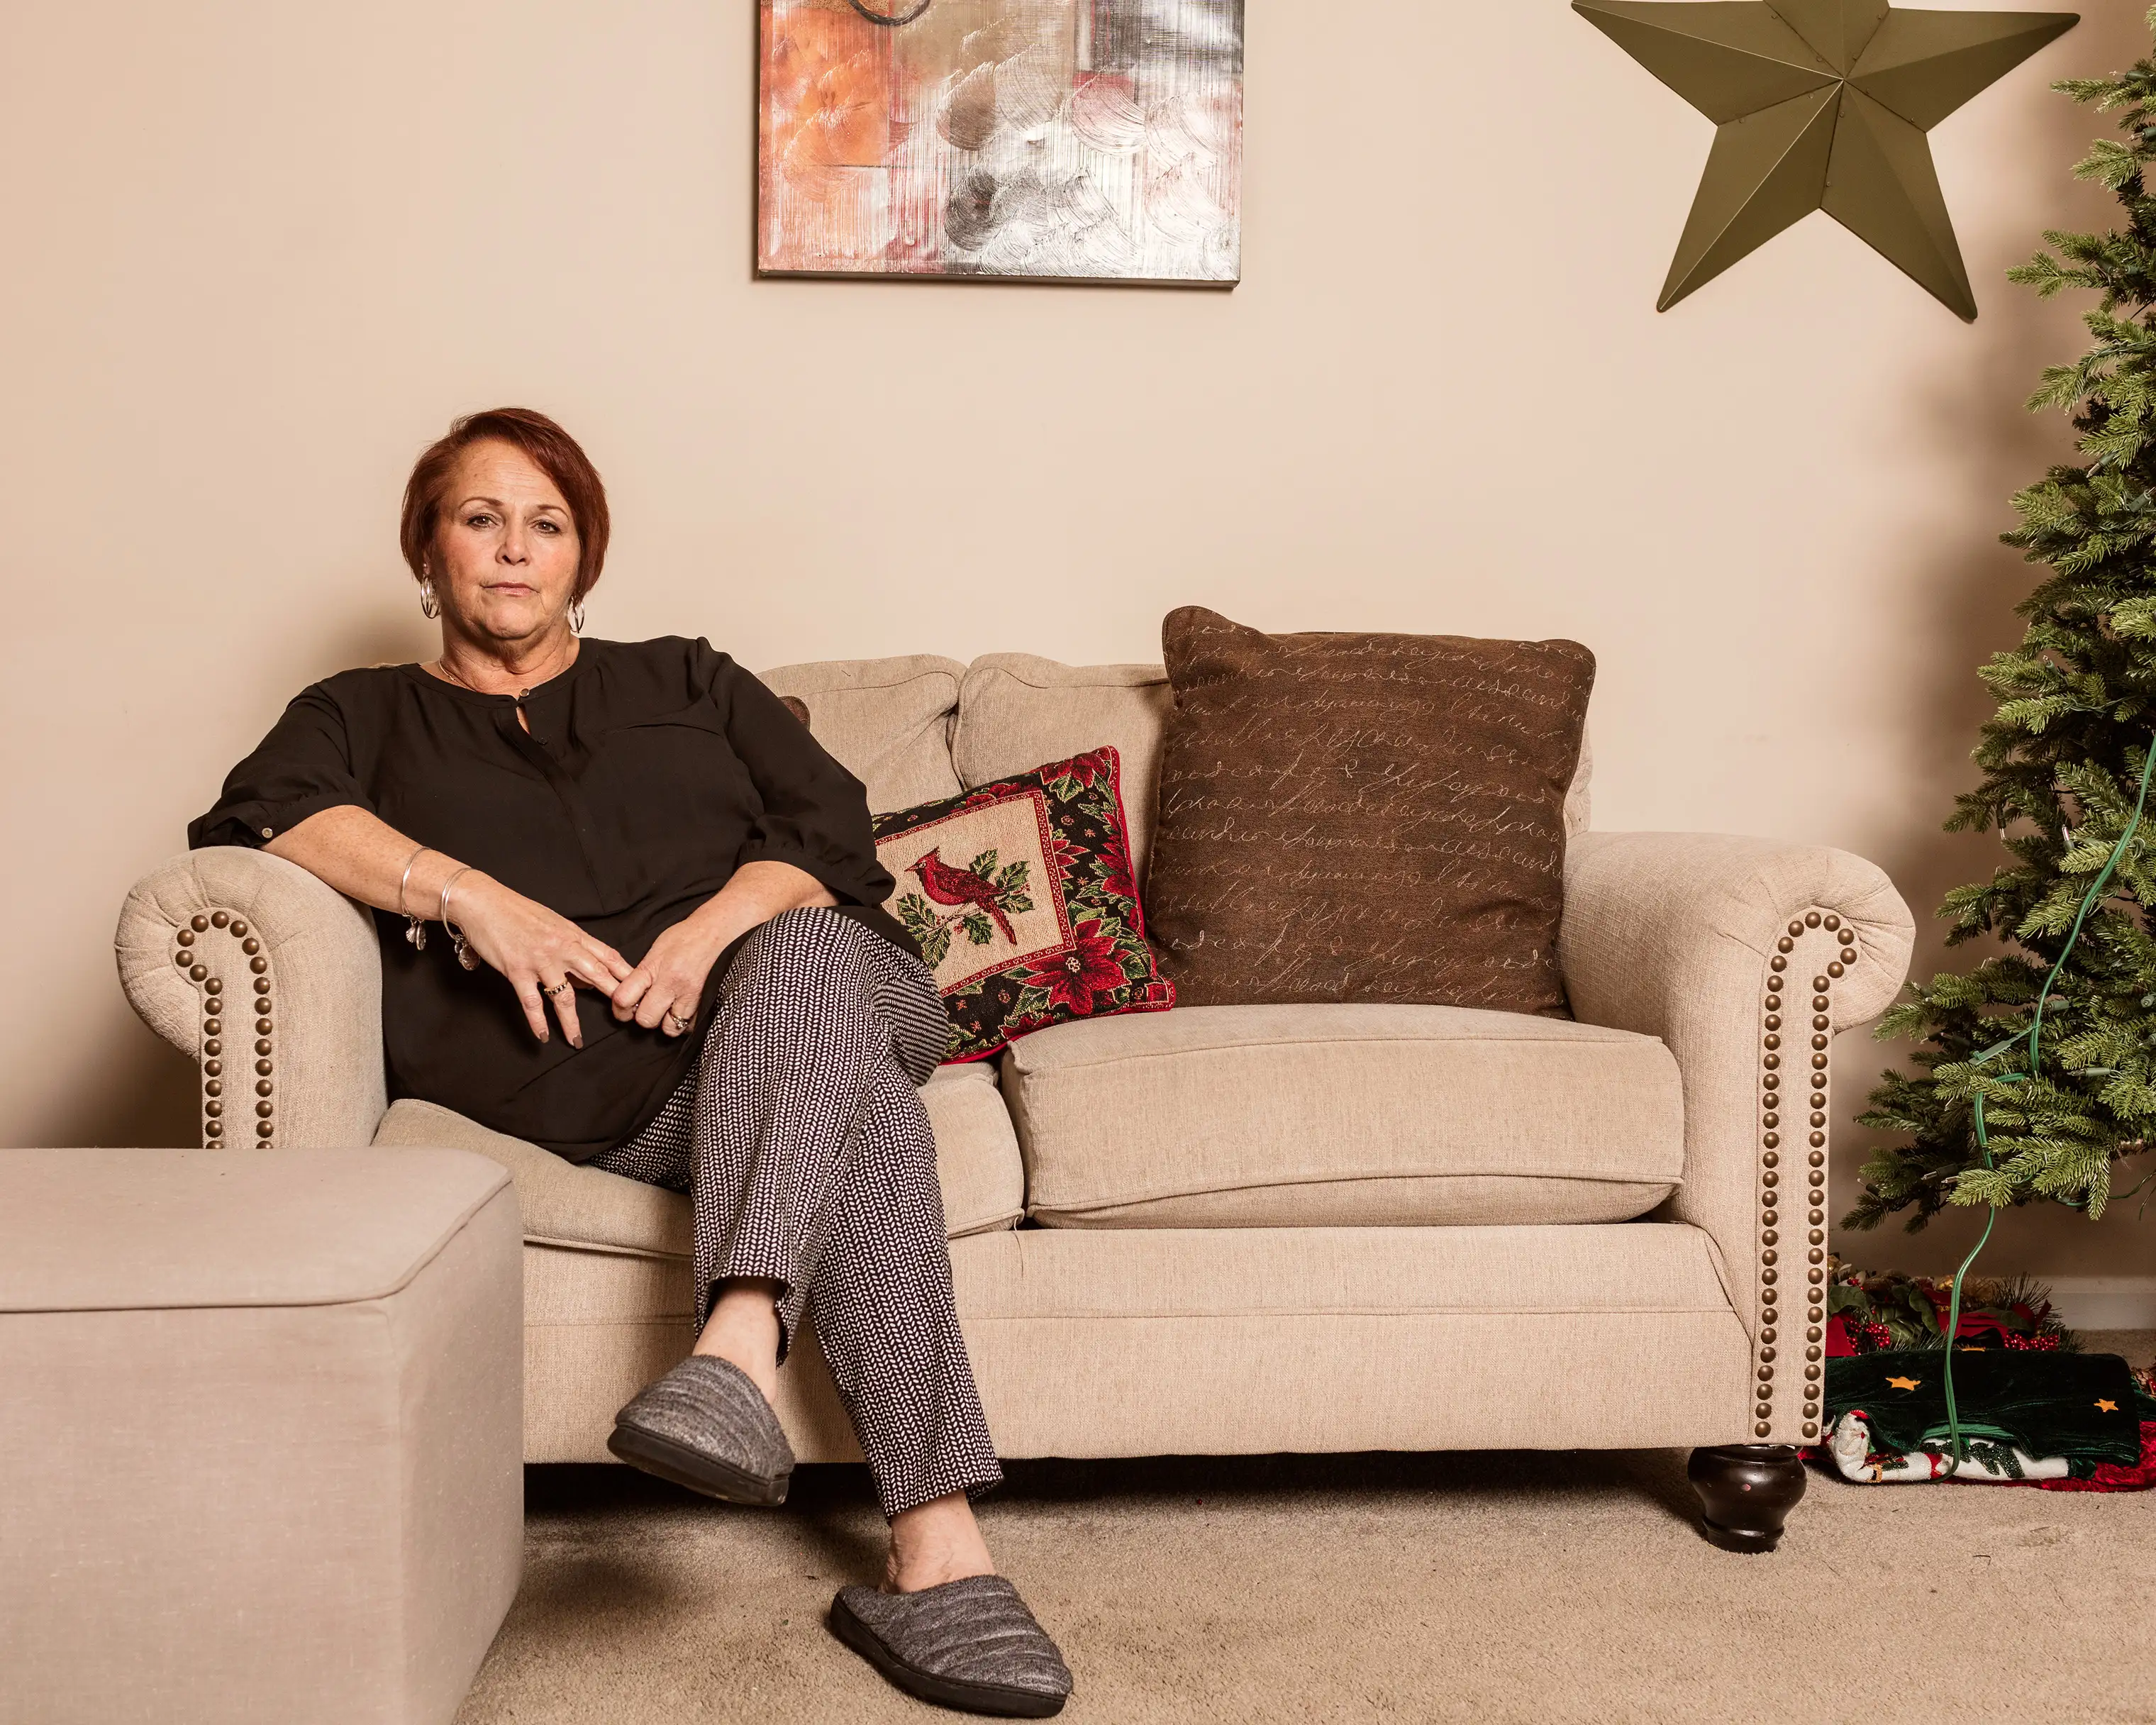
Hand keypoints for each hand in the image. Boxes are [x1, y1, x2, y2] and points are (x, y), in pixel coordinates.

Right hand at [446, 875, 634, 1046]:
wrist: (483, 901)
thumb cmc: (518, 912)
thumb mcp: (554, 924)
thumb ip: (574, 949)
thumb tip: (588, 979)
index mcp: (573, 934)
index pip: (609, 956)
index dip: (626, 974)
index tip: (643, 989)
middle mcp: (562, 947)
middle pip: (597, 975)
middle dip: (614, 997)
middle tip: (627, 1018)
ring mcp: (540, 959)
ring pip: (564, 996)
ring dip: (571, 1022)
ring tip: (577, 1041)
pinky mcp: (517, 969)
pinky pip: (531, 1001)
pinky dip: (537, 1021)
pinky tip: (543, 1036)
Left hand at [611, 916, 727, 1037]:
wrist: (713, 933)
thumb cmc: (683, 938)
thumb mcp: (654, 951)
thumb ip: (640, 974)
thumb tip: (627, 995)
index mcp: (653, 969)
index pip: (624, 999)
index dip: (619, 1008)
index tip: (623, 1007)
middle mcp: (671, 985)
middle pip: (646, 1019)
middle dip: (643, 1016)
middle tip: (647, 1007)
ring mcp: (689, 996)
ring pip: (669, 1028)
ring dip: (664, 1022)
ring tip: (665, 1010)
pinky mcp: (704, 1002)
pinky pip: (689, 1026)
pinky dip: (683, 1022)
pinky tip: (680, 1010)